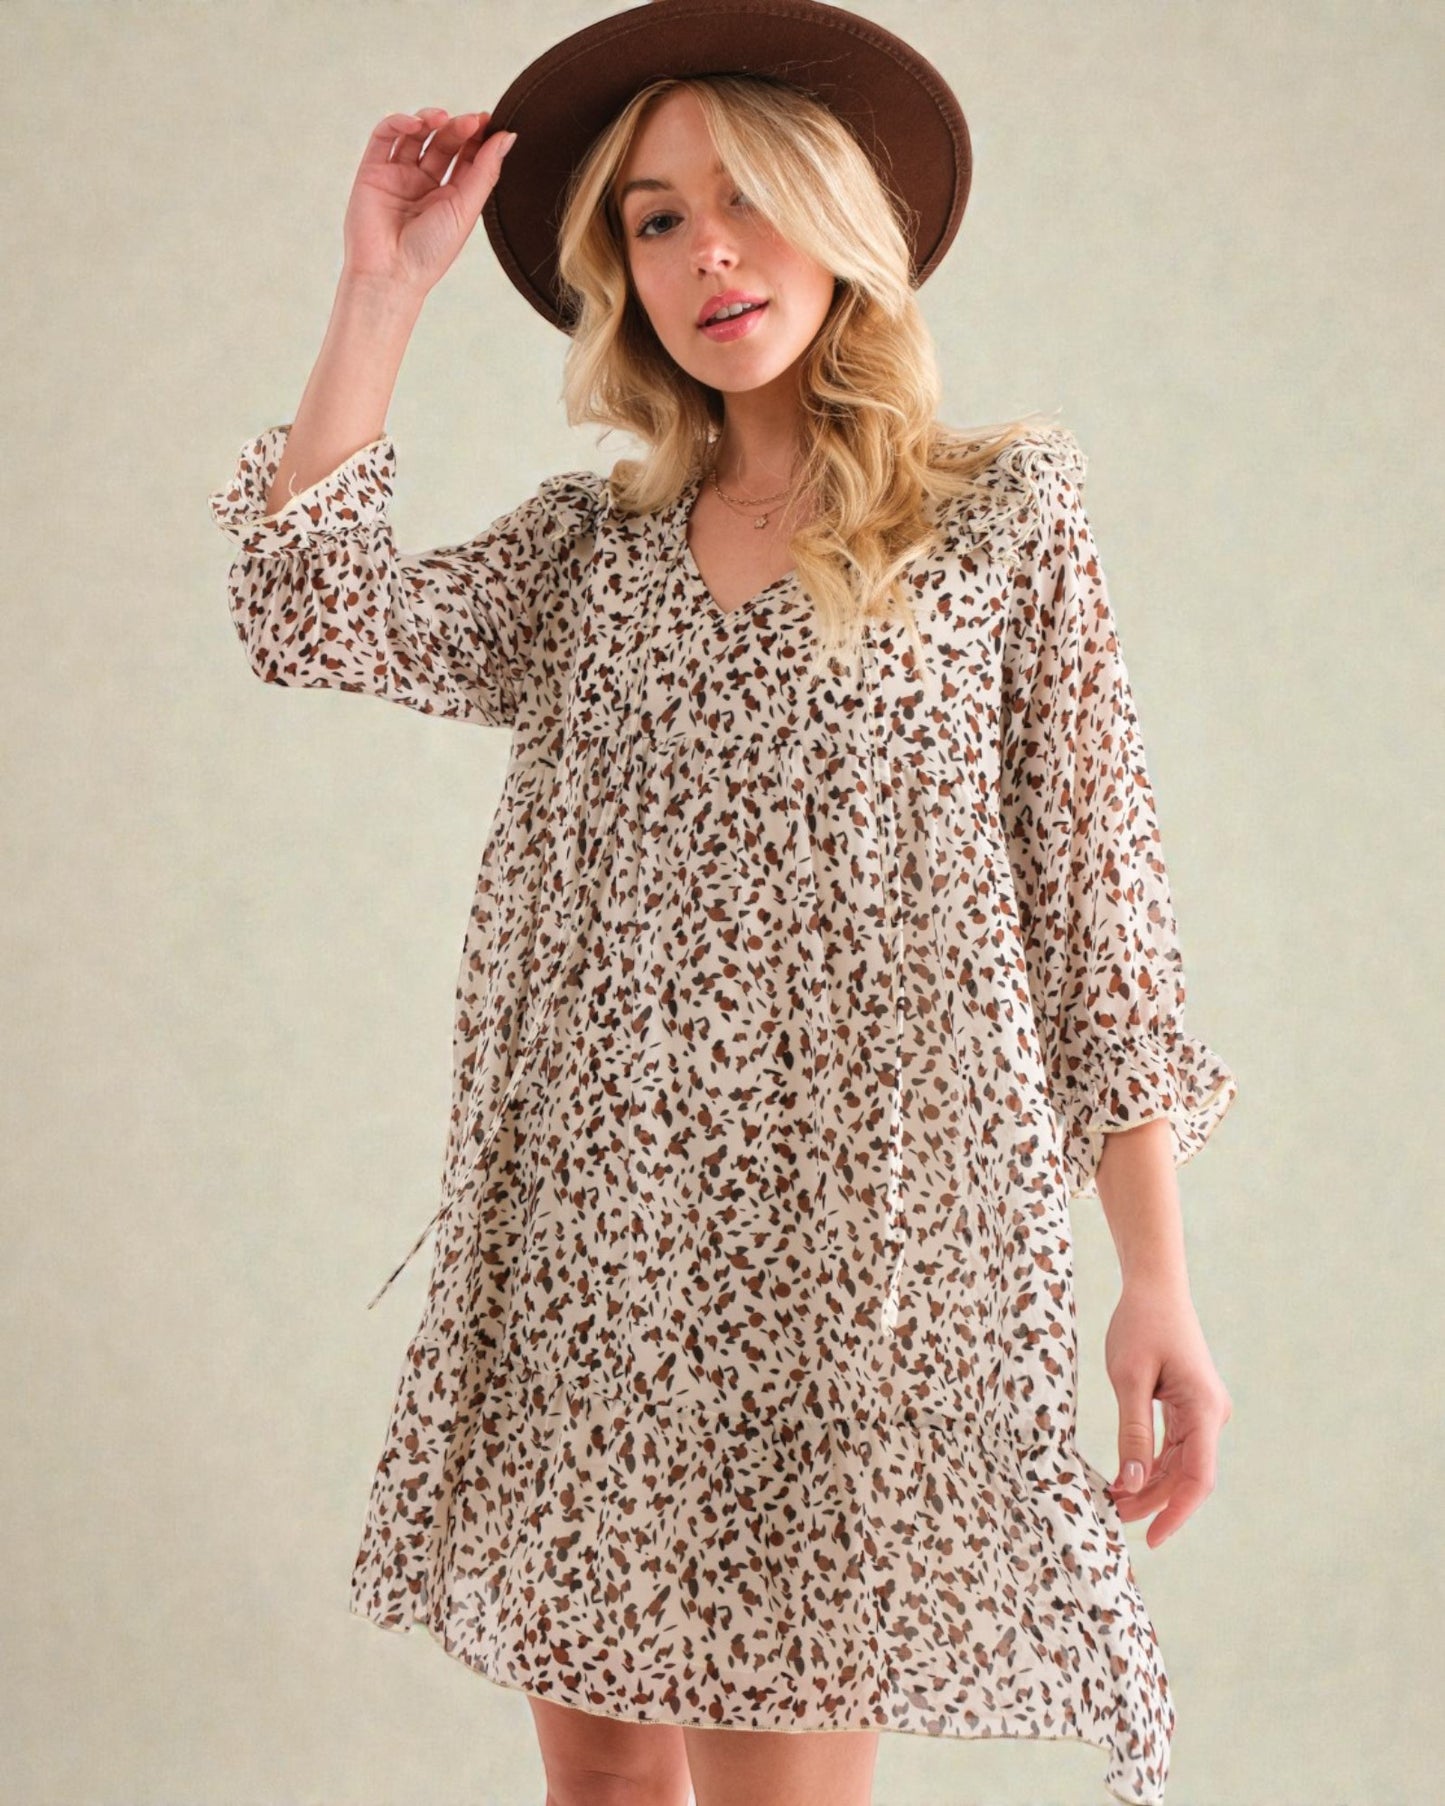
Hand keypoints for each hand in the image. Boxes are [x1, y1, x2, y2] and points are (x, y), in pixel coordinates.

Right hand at [341, 107, 516, 300]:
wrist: (390, 273)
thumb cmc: (431, 252)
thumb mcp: (466, 209)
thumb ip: (486, 171)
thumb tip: (508, 136)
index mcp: (450, 197)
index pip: (466, 157)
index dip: (477, 137)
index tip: (489, 122)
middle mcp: (424, 184)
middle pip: (443, 142)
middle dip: (457, 128)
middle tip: (471, 121)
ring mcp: (398, 175)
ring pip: (415, 135)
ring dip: (430, 120)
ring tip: (443, 118)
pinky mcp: (373, 170)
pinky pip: (385, 136)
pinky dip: (399, 122)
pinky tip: (415, 123)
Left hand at [1103, 1277, 1231, 1547]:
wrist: (1155, 1287)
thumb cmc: (1140, 1324)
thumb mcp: (1128, 1378)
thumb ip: (1133, 1431)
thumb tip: (1131, 1482)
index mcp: (1203, 1408)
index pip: (1198, 1478)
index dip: (1176, 1513)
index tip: (1152, 1539)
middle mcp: (1211, 1414)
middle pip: (1186, 1475)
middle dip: (1152, 1501)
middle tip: (1111, 1517)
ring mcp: (1203, 1411)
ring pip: (1179, 1464)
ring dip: (1149, 1485)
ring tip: (1113, 1502)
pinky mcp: (1190, 1406)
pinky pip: (1175, 1446)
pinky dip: (1151, 1463)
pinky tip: (1126, 1477)